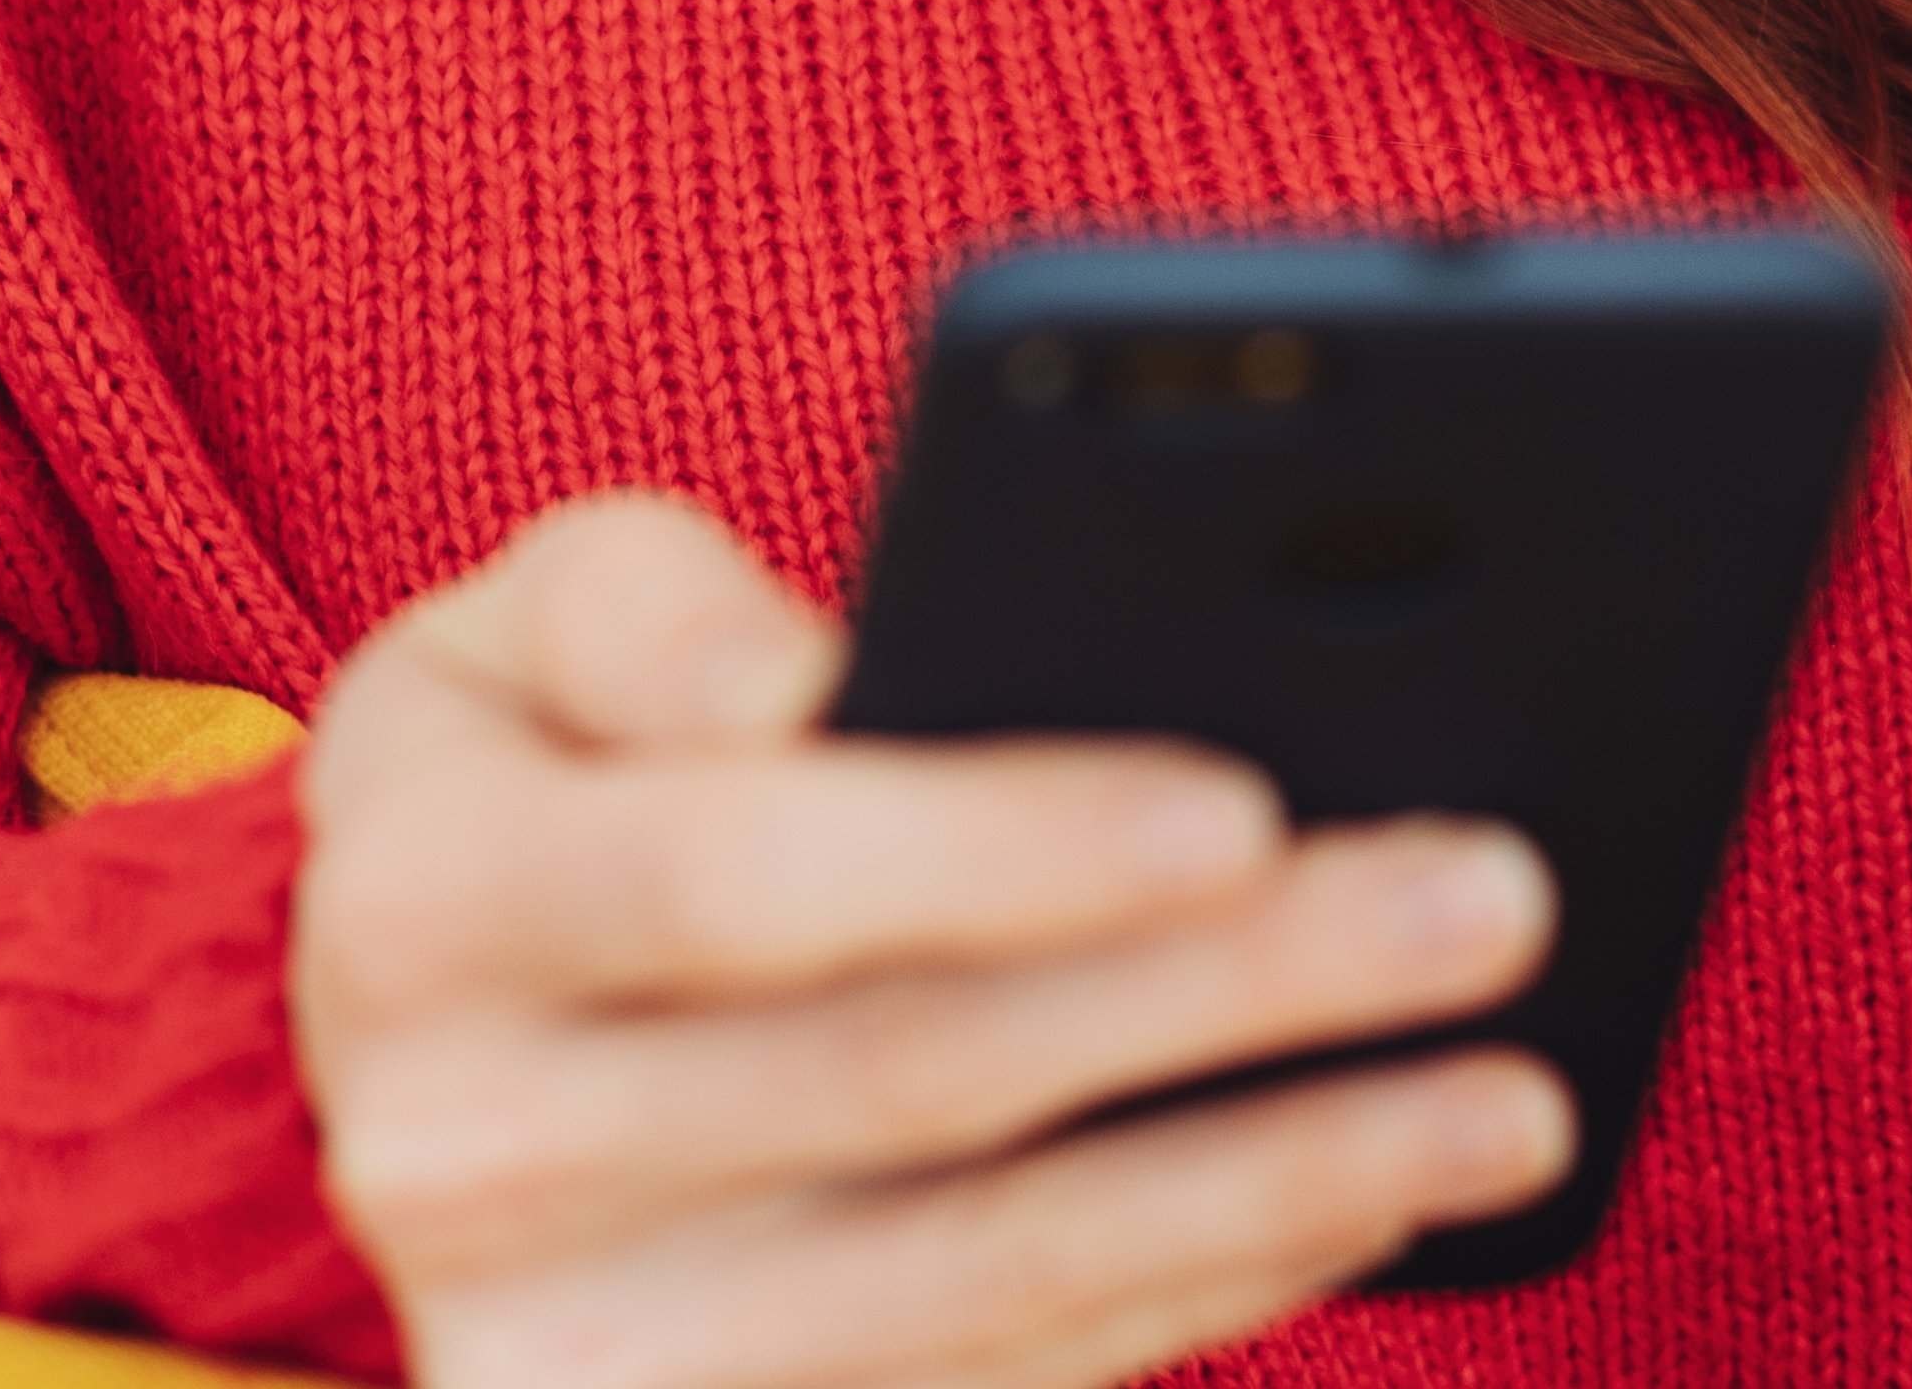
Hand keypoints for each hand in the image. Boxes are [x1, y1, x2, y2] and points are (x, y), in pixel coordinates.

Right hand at [290, 492, 1569, 1388]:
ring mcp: (581, 1357)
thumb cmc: (535, 785)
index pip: (738, 871)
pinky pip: (1000, 1387)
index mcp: (418, 904)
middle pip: (916, 1078)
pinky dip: (1206, 1290)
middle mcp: (466, 1158)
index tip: (1244, 806)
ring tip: (1510, 1094)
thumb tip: (794, 678)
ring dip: (1278, 1178)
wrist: (401, 1078)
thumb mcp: (513, 632)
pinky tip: (1366, 1194)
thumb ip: (643, 602)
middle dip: (1233, 993)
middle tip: (1489, 902)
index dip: (998, 845)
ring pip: (991, 1275)